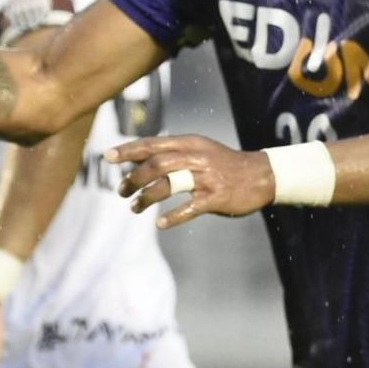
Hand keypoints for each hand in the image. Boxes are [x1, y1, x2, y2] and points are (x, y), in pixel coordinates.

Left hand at [107, 134, 275, 227]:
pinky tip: (161, 223)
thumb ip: (170, 153)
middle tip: (121, 191)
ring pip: (168, 184)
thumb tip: (136, 158)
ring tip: (134, 207)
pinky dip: (172, 216)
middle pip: (156, 164)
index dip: (128, 150)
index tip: (107, 157)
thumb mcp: (198, 150)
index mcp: (189, 144)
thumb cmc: (223, 164)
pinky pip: (189, 208)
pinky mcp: (216, 197)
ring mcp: (206, 177)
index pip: (152, 144)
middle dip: (133, 178)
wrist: (261, 176)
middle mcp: (196, 157)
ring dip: (146, 197)